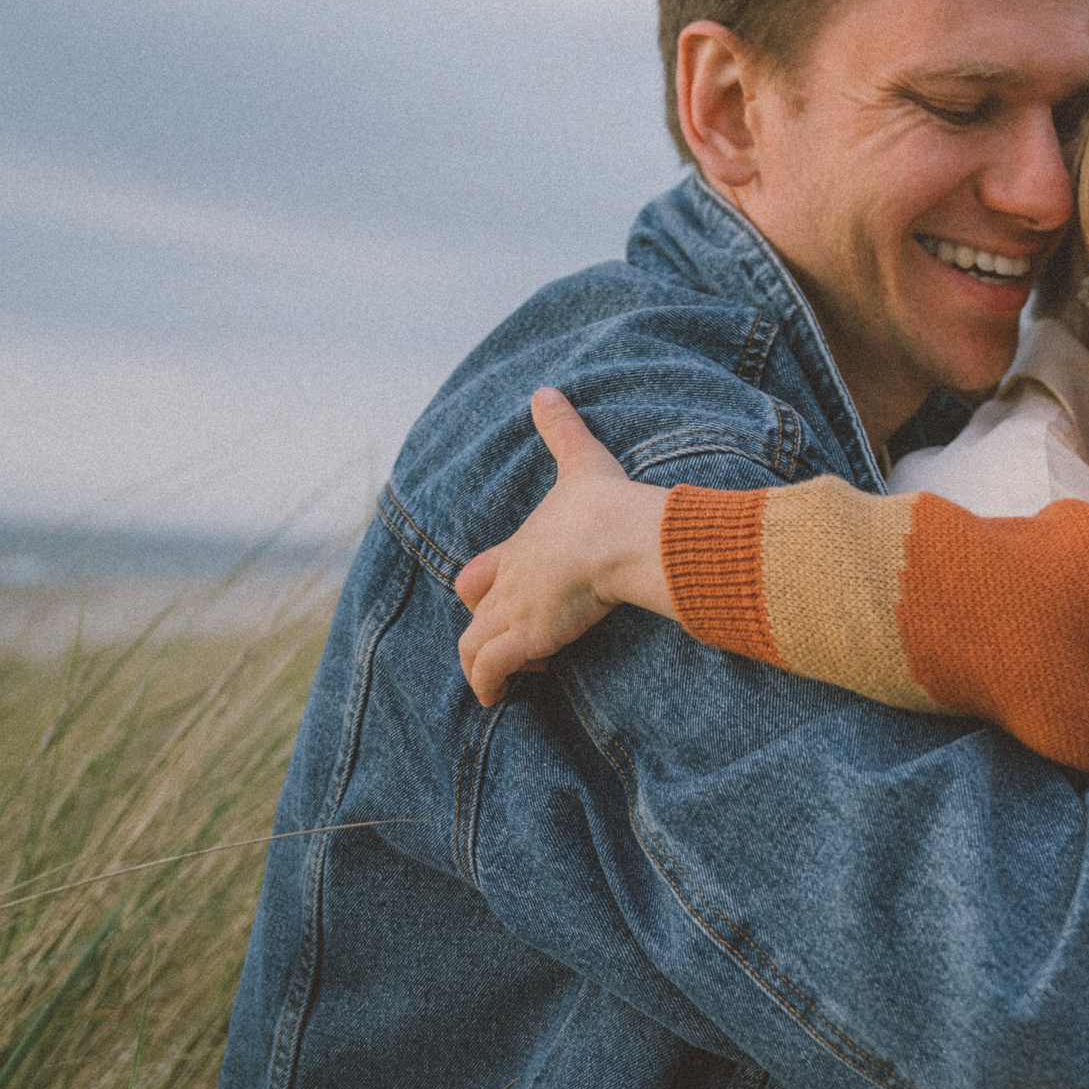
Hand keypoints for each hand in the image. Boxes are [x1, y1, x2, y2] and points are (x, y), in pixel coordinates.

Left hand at [454, 388, 672, 706]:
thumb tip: (546, 390)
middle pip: (476, 610)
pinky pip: (490, 671)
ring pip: (474, 646)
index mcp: (523, 546)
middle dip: (482, 628)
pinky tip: (498, 698)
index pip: (483, 572)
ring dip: (481, 665)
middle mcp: (511, 581)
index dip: (482, 585)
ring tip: (500, 684)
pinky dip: (488, 685)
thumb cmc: (602, 504)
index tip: (491, 598)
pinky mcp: (524, 639)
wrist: (614, 537)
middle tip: (504, 646)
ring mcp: (514, 612)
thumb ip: (562, 429)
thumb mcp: (581, 460)